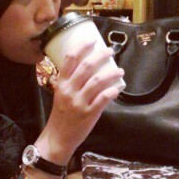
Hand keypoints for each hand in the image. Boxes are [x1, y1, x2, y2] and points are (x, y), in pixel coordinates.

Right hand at [35, 40, 123, 165]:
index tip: (92, 40)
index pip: (70, 59)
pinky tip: (118, 88)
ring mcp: (79, 102)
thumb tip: (89, 69)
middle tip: (111, 51)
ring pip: (97, 81)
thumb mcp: (60, 95)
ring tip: (120, 71)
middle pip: (86, 67)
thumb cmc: (61, 115)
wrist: (58, 138)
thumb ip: (71, 82)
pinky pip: (102, 99)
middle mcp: (69, 90)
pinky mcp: (88, 114)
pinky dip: (111, 92)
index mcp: (61, 83)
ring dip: (111, 73)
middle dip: (101, 56)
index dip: (82, 47)